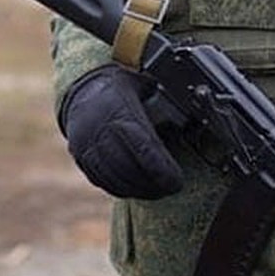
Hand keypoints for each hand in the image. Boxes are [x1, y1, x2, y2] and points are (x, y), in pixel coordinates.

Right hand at [59, 65, 183, 199]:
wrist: (81, 88)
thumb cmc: (118, 87)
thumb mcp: (141, 84)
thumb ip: (163, 97)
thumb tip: (194, 103)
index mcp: (120, 110)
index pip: (144, 149)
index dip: (163, 170)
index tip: (177, 181)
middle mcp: (101, 129)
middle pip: (131, 169)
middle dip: (154, 184)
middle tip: (171, 188)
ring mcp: (88, 145)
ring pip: (116, 178)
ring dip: (139, 189)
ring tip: (157, 191)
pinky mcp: (81, 157)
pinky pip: (102, 180)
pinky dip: (120, 188)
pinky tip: (135, 187)